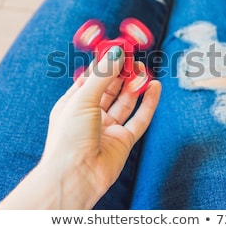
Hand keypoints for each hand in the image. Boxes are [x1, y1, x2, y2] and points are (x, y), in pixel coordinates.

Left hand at [0, 46, 160, 208]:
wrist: (75, 176)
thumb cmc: (70, 136)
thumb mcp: (83, 99)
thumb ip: (102, 75)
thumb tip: (116, 53)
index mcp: (74, 103)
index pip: (92, 78)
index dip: (105, 63)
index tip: (119, 48)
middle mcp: (91, 114)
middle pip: (111, 88)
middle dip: (122, 72)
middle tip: (135, 58)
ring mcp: (109, 128)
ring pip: (126, 101)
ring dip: (135, 85)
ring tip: (144, 69)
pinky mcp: (124, 140)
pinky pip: (140, 118)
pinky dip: (149, 102)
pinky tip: (155, 86)